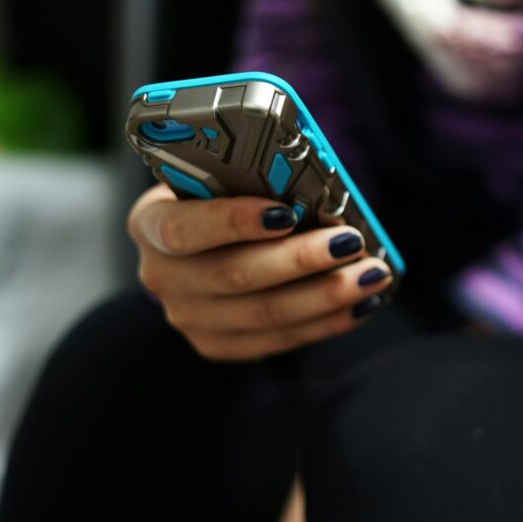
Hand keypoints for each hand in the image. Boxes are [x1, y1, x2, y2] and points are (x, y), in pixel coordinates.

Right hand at [127, 184, 392, 360]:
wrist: (199, 244)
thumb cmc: (221, 195)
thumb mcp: (221, 176)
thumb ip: (253, 179)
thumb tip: (319, 188)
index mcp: (150, 223)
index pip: (184, 228)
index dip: (234, 222)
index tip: (285, 213)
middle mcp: (161, 276)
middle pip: (235, 276)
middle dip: (302, 260)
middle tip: (351, 243)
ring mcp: (188, 318)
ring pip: (264, 314)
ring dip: (326, 295)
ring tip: (372, 274)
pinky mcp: (217, 345)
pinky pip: (277, 340)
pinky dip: (326, 322)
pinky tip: (363, 304)